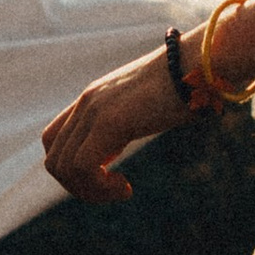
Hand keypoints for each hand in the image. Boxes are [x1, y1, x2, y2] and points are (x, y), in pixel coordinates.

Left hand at [42, 45, 192, 203]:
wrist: (200, 64)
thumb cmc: (186, 86)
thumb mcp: (148, 105)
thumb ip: (130, 118)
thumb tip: (139, 127)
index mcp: (93, 99)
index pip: (53, 140)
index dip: (71, 168)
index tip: (108, 173)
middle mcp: (87, 103)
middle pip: (54, 159)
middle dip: (79, 187)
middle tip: (115, 190)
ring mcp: (95, 110)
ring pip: (62, 167)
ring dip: (90, 191)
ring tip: (122, 189)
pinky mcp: (110, 121)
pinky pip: (83, 167)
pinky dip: (99, 188)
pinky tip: (126, 187)